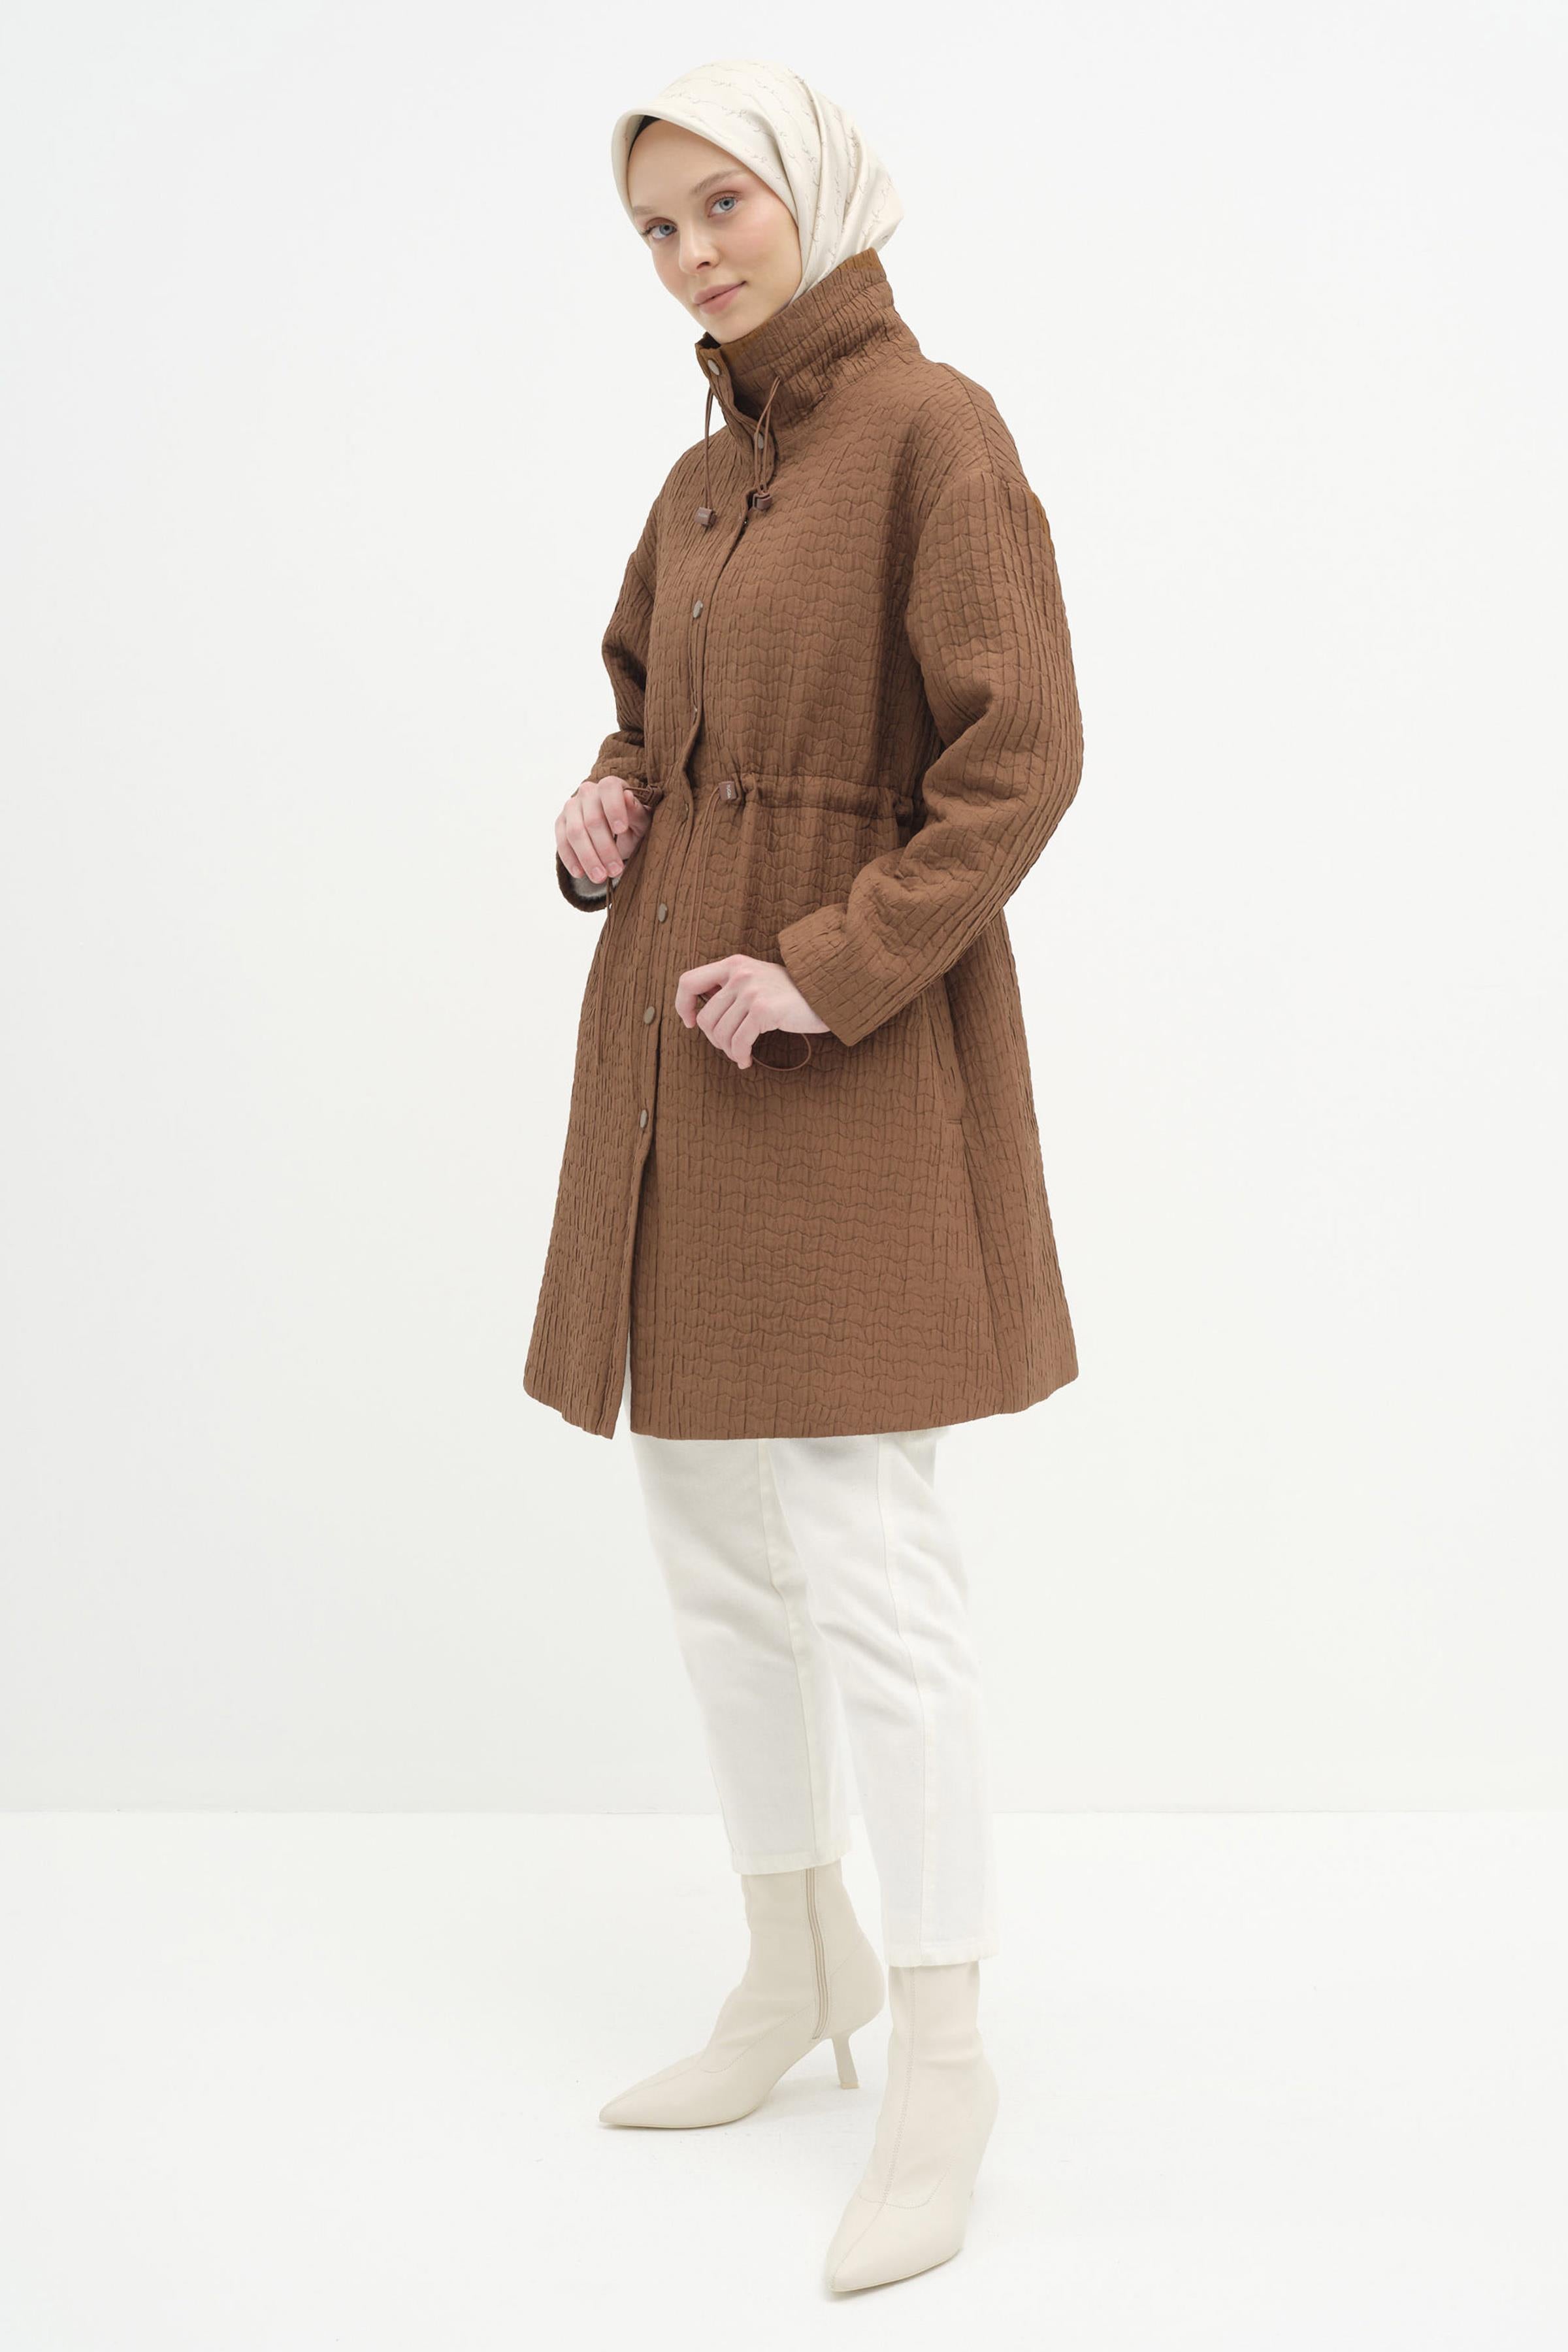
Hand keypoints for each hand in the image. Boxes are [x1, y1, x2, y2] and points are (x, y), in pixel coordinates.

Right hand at [557, 776, 651, 885]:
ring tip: (600, 877)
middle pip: (592, 820)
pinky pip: (562, 842)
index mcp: (610, 786)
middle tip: (616, 870)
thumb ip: (637, 811)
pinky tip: (580, 873)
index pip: (609, 789)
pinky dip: (570, 859)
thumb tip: (628, 797)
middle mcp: (588, 792)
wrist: (615, 832)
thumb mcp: (641, 821)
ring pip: (575, 833)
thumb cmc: (632, 824)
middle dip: (605, 848)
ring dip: (588, 858)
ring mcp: (571, 807)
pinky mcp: (561, 823)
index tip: (621, 830)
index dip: (614, 809)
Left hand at [675, 954, 828, 1070]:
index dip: (683, 1006)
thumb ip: (730, 987)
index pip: (688, 982)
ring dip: (728, 1051)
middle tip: (729, 1047)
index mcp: (733, 964)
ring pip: (720, 1033)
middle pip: (705, 1018)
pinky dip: (740, 1056)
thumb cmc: (791, 993)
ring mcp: (751, 991)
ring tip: (740, 1054)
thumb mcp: (757, 979)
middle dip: (714, 1040)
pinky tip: (747, 1060)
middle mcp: (739, 974)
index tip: (691, 1022)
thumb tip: (700, 1011)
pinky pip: (738, 1042)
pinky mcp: (764, 1010)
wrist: (826, 994)